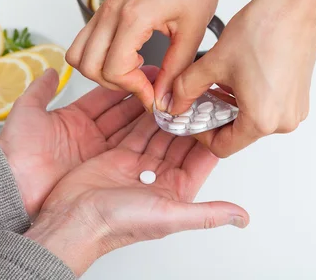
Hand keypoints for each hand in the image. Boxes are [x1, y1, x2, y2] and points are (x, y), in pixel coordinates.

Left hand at [0, 66, 158, 217]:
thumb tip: (51, 71)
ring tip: (164, 102)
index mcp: (72, 119)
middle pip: (121, 112)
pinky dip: (141, 139)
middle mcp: (88, 134)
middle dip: (140, 98)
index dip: (122, 84)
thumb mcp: (27, 112)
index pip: (104, 97)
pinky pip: (125, 150)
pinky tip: (157, 127)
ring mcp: (96, 152)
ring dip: (145, 118)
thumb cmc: (17, 151)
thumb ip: (41, 90)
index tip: (140, 73)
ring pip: (127, 130)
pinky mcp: (101, 169)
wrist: (13, 187)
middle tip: (160, 86)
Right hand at [25, 113, 247, 275]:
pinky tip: (153, 101)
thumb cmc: (118, 223)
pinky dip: (143, 116)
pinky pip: (136, 130)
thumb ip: (207, 214)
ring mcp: (137, 166)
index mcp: (175, 192)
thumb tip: (241, 218)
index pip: (199, 160)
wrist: (73, 220)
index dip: (209, 138)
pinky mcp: (118, 155)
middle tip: (198, 96)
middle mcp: (158, 179)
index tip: (218, 115)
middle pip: (180, 143)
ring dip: (168, 116)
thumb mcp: (169, 216)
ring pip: (159, 133)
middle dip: (189, 121)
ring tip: (179, 93)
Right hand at [66, 0, 220, 108]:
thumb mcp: (193, 31)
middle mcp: (111, 13)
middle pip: (88, 67)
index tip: (155, 95)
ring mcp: (104, 10)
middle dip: (116, 84)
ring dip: (101, 72)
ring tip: (133, 72)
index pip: (114, 70)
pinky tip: (129, 57)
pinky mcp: (105, 8)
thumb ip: (176, 70)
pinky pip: (85, 41)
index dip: (135, 90)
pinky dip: (99, 57)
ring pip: (78, 55)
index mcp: (133, 18)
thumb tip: (165, 100)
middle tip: (144, 85)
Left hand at [168, 0, 315, 156]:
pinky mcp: (298, 97)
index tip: (189, 118)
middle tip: (198, 98)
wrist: (295, 5)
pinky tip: (237, 77)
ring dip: (231, 107)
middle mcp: (283, 121)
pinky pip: (267, 108)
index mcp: (262, 119)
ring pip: (252, 120)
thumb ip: (186, 89)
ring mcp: (294, 109)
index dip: (200, 134)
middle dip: (215, 117)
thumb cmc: (264, 29)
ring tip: (217, 82)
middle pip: (238, 134)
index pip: (223, 147)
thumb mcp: (213, 62)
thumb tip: (175, 104)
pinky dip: (248, 99)